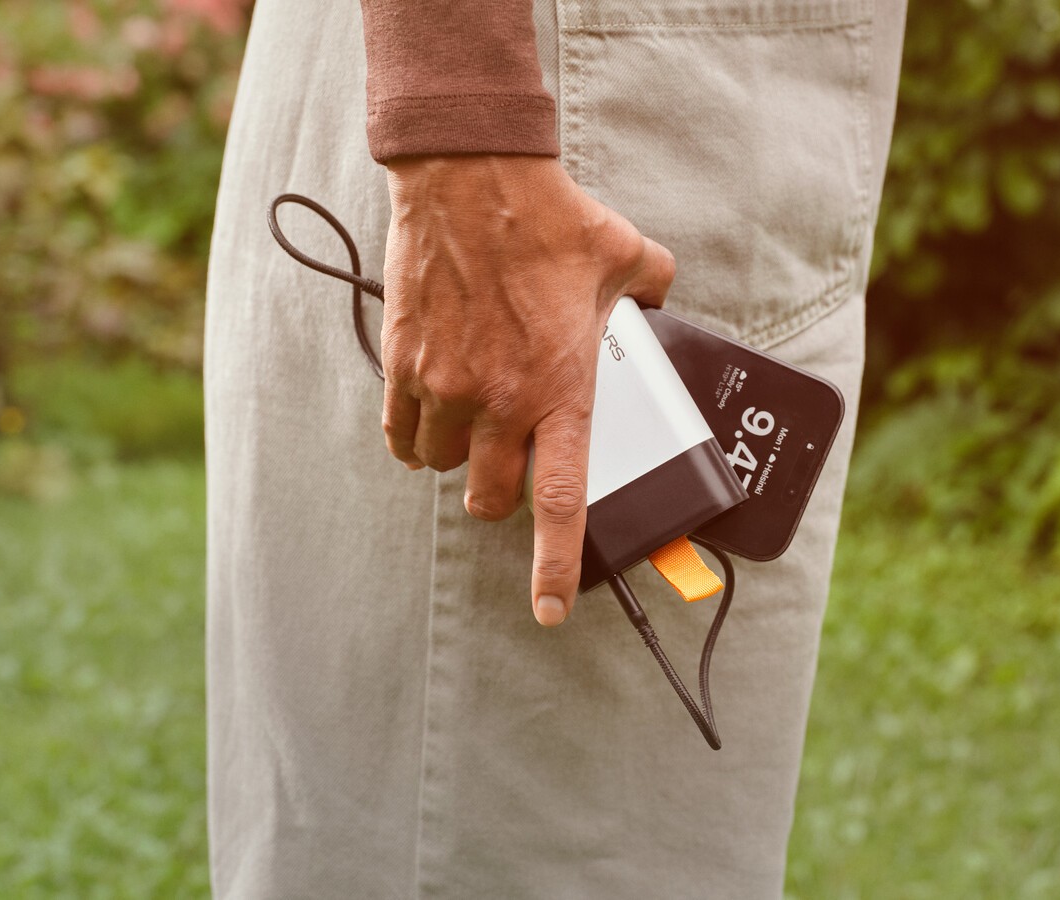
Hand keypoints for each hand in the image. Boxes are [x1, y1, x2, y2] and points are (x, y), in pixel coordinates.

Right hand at [382, 155, 674, 625]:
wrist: (469, 177)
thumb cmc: (548, 218)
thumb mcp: (625, 256)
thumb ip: (651, 292)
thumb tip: (660, 300)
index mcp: (561, 388)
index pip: (560, 501)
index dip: (554, 567)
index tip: (550, 609)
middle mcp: (500, 402)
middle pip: (490, 499)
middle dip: (501, 496)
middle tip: (512, 464)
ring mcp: (444, 387)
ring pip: (441, 469)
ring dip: (459, 461)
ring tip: (472, 422)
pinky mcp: (404, 366)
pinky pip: (399, 435)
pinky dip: (413, 438)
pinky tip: (428, 413)